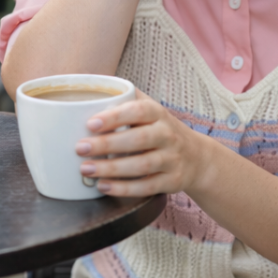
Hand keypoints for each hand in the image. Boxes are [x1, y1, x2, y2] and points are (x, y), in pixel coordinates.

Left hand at [75, 90, 204, 196]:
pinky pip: (147, 186)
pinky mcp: (171, 181)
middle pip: (138, 139)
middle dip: (107, 144)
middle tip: (80, 148)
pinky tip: (103, 186)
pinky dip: (124, 188)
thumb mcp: (152, 110)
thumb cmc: (162, 130)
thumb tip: (93, 88)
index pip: (139, 111)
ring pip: (142, 165)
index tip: (90, 123)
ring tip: (85, 169)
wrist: (197, 157)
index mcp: (159, 114)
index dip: (115, 117)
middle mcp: (168, 135)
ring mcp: (171, 159)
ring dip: (111, 168)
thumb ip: (127, 99)